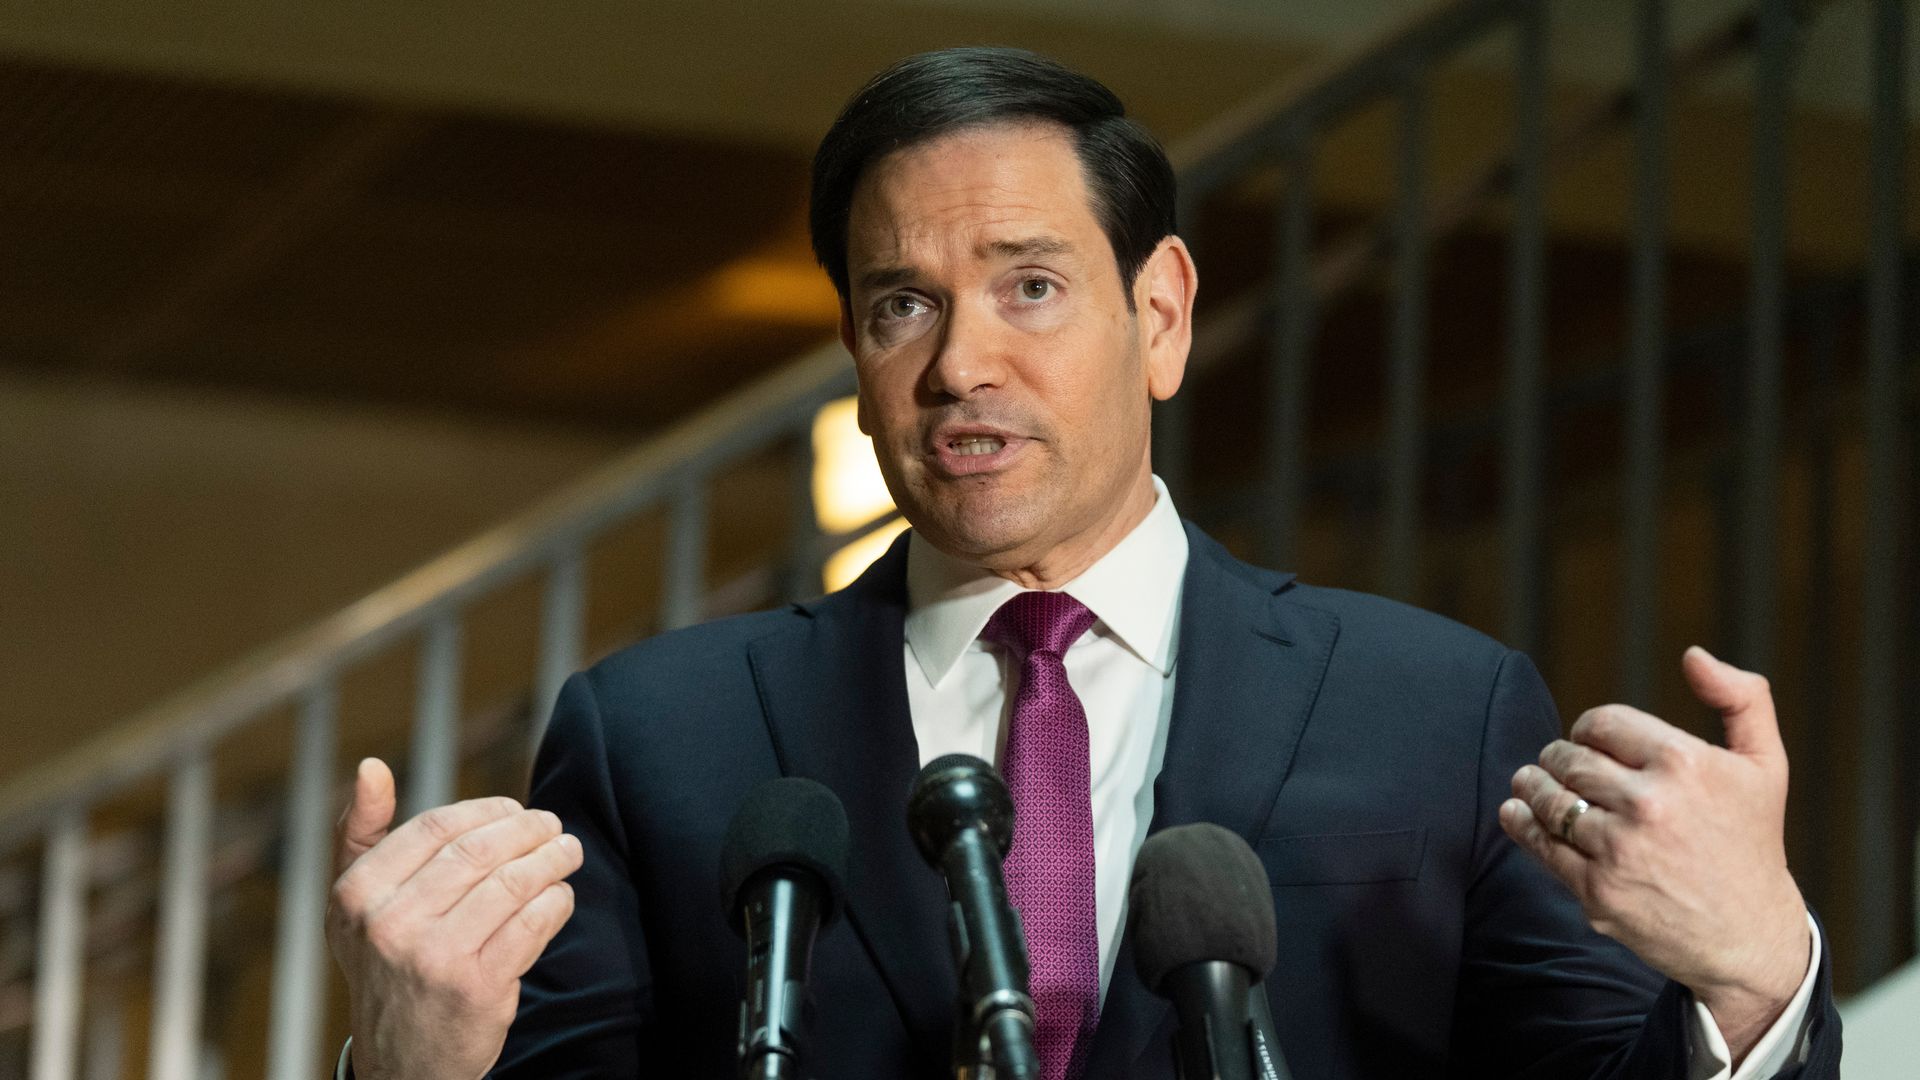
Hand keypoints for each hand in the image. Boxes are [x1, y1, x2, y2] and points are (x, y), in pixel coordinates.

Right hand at [326, 759, 583, 1079]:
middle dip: (529, 830)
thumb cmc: (386, 965)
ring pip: (513, 883)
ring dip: (552, 860)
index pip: (437, 826)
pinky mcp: (478, 988)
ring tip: (568, 852)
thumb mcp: (355, 905)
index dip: (486, 810)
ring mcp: (434, 958)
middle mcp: (390, 925)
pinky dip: (556, 903)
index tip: (515, 810)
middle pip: (480, 850)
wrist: (401, 1063)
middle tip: (554, 826)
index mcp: (357, 895)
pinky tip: (560, 896)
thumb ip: (361, 834)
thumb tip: (372, 766)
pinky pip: (533, 924)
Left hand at [1498, 647, 1809, 1060]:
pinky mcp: (1596, 890)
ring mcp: (1620, 850)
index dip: (1589, 729)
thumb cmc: (1752, 843)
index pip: (1601, 723)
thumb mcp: (1765, 765)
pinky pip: (1541, 844)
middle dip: (1559, 757)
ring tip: (1530, 782)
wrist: (1749, 937)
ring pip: (1547, 799)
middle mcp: (1650, 804)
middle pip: (1568, 759)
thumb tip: (1693, 656)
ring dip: (1532, 785)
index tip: (1590, 741)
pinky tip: (1516, 811)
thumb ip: (1742, 699)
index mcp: (1685, 763)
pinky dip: (1520, 822)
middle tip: (1559, 764)